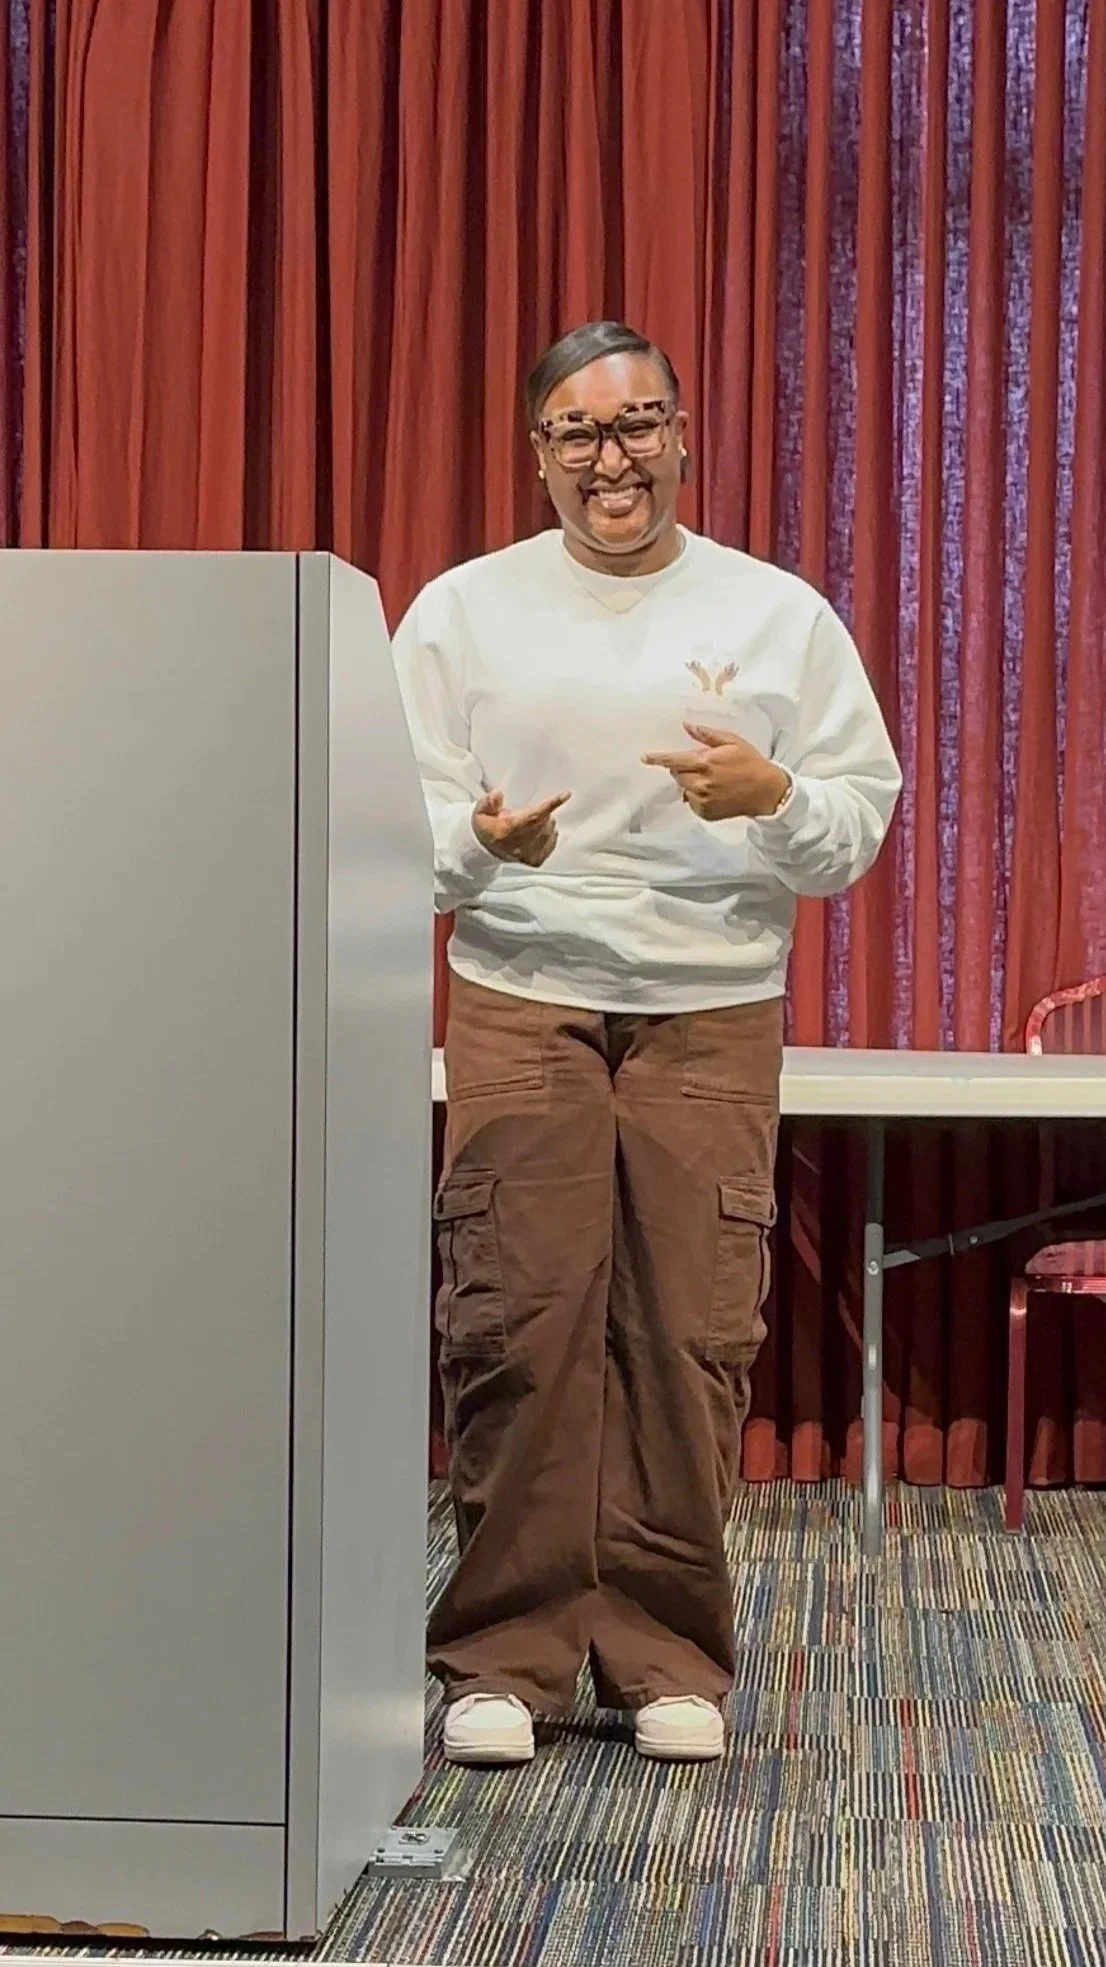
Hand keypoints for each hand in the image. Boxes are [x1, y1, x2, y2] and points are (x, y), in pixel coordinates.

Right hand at [472, 789, 570, 865]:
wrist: (486, 849)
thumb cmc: (486, 828)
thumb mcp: (480, 811)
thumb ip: (488, 802)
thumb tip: (497, 795)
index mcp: (505, 831)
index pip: (533, 816)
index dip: (550, 805)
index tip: (565, 795)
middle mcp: (518, 845)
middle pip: (543, 822)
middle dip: (541, 813)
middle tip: (527, 813)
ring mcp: (529, 855)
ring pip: (549, 831)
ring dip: (544, 823)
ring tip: (527, 824)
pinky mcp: (536, 860)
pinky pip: (552, 842)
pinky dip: (548, 834)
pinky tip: (538, 833)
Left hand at [642, 724, 789, 821]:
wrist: (766, 792)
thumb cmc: (750, 763)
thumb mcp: (732, 741)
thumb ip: (707, 735)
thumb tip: (686, 725)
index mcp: (705, 763)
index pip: (674, 761)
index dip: (658, 759)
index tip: (644, 758)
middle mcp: (701, 783)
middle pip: (676, 775)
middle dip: (682, 768)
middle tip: (701, 765)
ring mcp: (703, 800)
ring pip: (683, 789)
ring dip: (690, 782)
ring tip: (711, 779)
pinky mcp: (706, 813)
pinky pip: (692, 802)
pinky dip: (697, 796)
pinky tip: (714, 791)